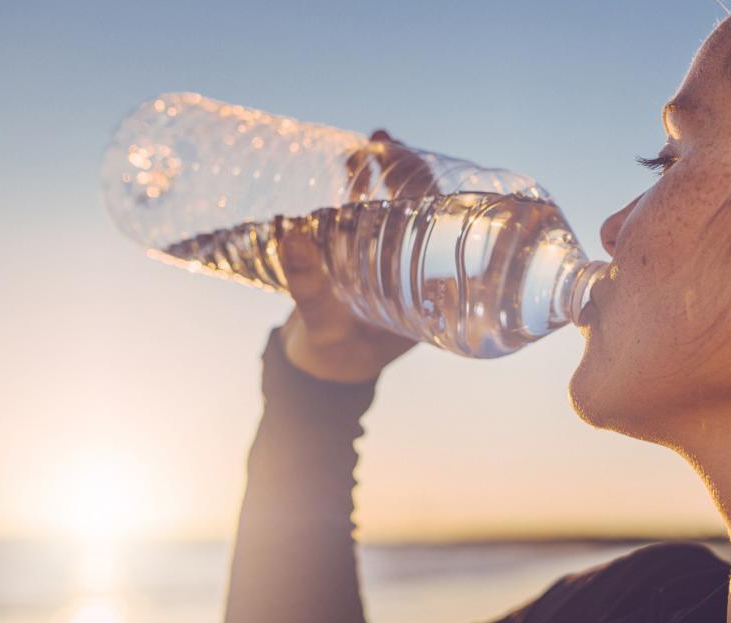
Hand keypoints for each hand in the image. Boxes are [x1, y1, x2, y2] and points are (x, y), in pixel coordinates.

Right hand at [277, 129, 425, 382]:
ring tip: (369, 143)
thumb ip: (308, 285)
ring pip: (394, 205)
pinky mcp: (362, 253)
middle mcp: (412, 266)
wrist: (322, 372)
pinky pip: (368, 213)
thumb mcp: (323, 324)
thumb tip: (289, 233)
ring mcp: (387, 257)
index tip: (415, 162)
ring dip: (384, 173)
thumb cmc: (335, 357)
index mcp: (424, 284)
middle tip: (383, 141)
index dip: (431, 191)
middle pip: (420, 207)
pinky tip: (352, 162)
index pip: (440, 226)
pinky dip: (361, 187)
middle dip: (406, 171)